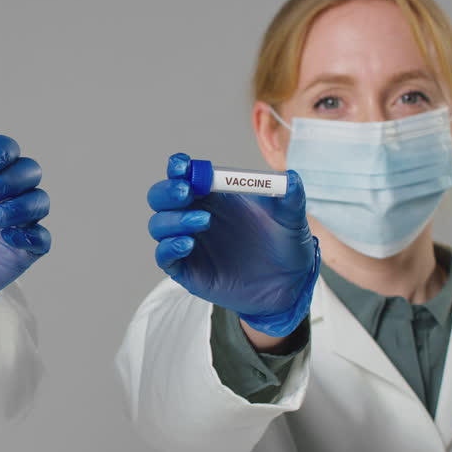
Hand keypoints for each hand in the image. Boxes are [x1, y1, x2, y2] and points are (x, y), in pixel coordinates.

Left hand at [0, 134, 50, 352]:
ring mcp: (7, 228)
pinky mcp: (14, 257)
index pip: (3, 152)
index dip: (2, 150)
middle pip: (28, 172)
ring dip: (23, 204)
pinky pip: (41, 240)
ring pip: (39, 202)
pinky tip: (6, 238)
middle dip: (13, 177)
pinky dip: (32, 234)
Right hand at [147, 153, 318, 336]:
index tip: (184, 165)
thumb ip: (291, 197)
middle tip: (186, 192)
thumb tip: (291, 178)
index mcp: (214, 196)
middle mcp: (195, 216)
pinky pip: (164, 256)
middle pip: (161, 197)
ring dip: (174, 219)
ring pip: (159, 225)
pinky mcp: (187, 269)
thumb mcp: (292, 218)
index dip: (178, 168)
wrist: (288, 285)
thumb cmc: (285, 245)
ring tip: (204, 221)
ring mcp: (188, 243)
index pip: (184, 175)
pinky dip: (169, 247)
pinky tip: (189, 243)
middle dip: (167, 192)